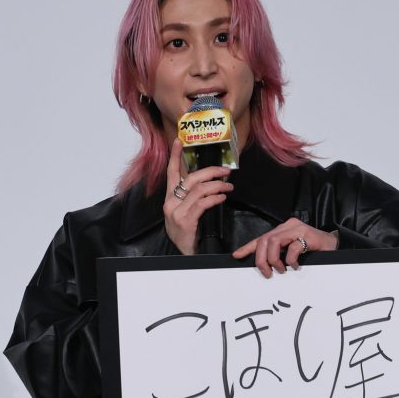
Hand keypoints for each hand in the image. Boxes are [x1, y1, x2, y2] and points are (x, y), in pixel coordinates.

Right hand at [164, 138, 233, 254]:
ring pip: (199, 190)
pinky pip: (202, 204)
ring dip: (217, 185)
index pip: (171, 173)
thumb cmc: (187, 235)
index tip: (179, 141)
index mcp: (169, 199)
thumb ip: (191, 199)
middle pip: (191, 178)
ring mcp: (177, 212)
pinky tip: (222, 198)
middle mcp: (171, 203)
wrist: (183, 256)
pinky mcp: (185, 221)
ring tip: (228, 186)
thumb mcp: (184, 214)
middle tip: (225, 170)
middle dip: (211, 171)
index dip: (175, 156)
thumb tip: (209, 184)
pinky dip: (214, 198)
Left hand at [232, 217, 338, 277]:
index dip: (248, 247)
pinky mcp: (308, 236)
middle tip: (267, 272)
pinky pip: (293, 248)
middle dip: (261, 258)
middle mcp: (288, 226)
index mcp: (283, 230)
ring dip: (274, 259)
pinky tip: (296, 265)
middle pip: (265, 239)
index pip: (262, 238)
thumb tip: (264, 267)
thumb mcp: (292, 251)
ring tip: (281, 269)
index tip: (237, 255)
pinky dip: (291, 259)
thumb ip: (280, 254)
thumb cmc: (313, 249)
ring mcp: (298, 229)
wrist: (335, 245)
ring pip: (274, 241)